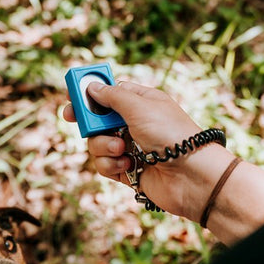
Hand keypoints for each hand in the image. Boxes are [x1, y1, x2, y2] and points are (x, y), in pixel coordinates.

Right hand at [64, 79, 263, 243]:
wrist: (192, 176)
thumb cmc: (171, 134)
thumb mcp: (139, 107)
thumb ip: (112, 96)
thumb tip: (92, 87)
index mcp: (140, 102)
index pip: (108, 93)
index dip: (89, 95)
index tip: (71, 99)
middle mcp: (134, 123)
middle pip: (97, 119)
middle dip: (90, 124)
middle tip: (79, 123)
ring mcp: (130, 147)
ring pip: (97, 143)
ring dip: (103, 146)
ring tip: (121, 149)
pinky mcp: (127, 170)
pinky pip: (104, 165)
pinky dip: (111, 164)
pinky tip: (127, 166)